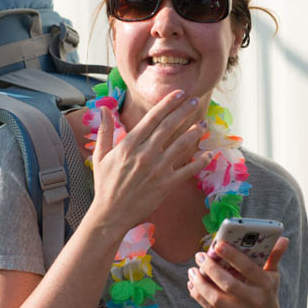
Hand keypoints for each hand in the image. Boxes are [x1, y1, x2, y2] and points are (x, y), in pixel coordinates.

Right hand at [88, 92, 209, 236]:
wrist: (111, 213)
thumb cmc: (105, 184)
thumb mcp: (100, 155)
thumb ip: (105, 130)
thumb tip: (103, 109)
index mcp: (129, 144)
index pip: (153, 118)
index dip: (168, 103)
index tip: (179, 93)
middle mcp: (145, 153)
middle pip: (169, 126)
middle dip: (184, 111)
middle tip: (196, 100)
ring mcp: (158, 168)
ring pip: (181, 145)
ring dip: (194, 132)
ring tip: (203, 124)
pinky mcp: (167, 184)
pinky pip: (187, 170)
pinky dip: (200, 162)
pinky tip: (208, 155)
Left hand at [187, 237, 287, 307]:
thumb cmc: (267, 293)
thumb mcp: (273, 276)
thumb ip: (274, 257)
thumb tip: (283, 239)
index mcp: (267, 285)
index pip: (249, 268)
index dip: (233, 256)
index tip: (217, 245)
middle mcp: (256, 301)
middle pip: (229, 284)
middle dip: (211, 269)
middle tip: (199, 256)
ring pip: (217, 299)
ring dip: (201, 284)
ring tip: (193, 271)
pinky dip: (199, 296)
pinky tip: (193, 284)